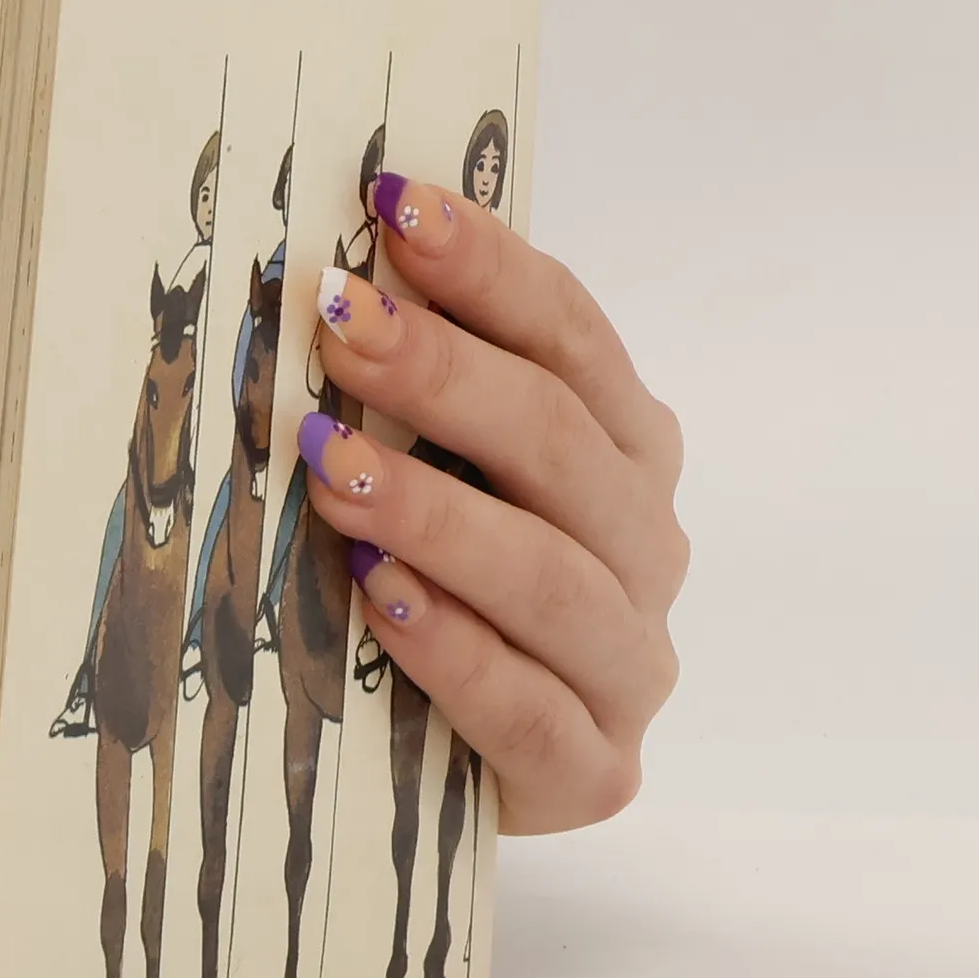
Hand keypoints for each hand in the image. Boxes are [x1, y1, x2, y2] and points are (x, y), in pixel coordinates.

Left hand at [301, 175, 687, 833]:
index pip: (572, 336)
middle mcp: (643, 546)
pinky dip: (455, 650)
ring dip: (439, 514)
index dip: (489, 268)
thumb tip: (337, 268)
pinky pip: (532, 710)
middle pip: (562, 442)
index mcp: (624, 450)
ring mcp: (630, 664)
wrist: (464, 761)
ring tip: (334, 471)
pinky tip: (379, 600)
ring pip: (551, 576)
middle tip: (344, 323)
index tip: (395, 205)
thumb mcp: (441, 474)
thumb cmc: (448, 588)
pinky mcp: (594, 772)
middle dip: (448, 374)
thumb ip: (421, 391)